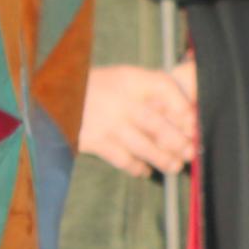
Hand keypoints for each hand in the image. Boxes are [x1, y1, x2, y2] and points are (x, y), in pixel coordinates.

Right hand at [77, 60, 197, 177]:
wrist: (55, 95)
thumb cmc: (97, 88)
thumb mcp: (124, 78)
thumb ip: (152, 90)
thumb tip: (188, 111)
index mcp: (130, 79)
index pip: (165, 88)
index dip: (183, 107)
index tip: (193, 122)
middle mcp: (120, 99)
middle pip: (158, 124)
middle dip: (179, 142)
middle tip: (190, 152)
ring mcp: (107, 122)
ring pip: (143, 146)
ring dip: (163, 159)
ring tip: (174, 166)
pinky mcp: (94, 141)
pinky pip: (123, 159)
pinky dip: (137, 167)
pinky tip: (145, 170)